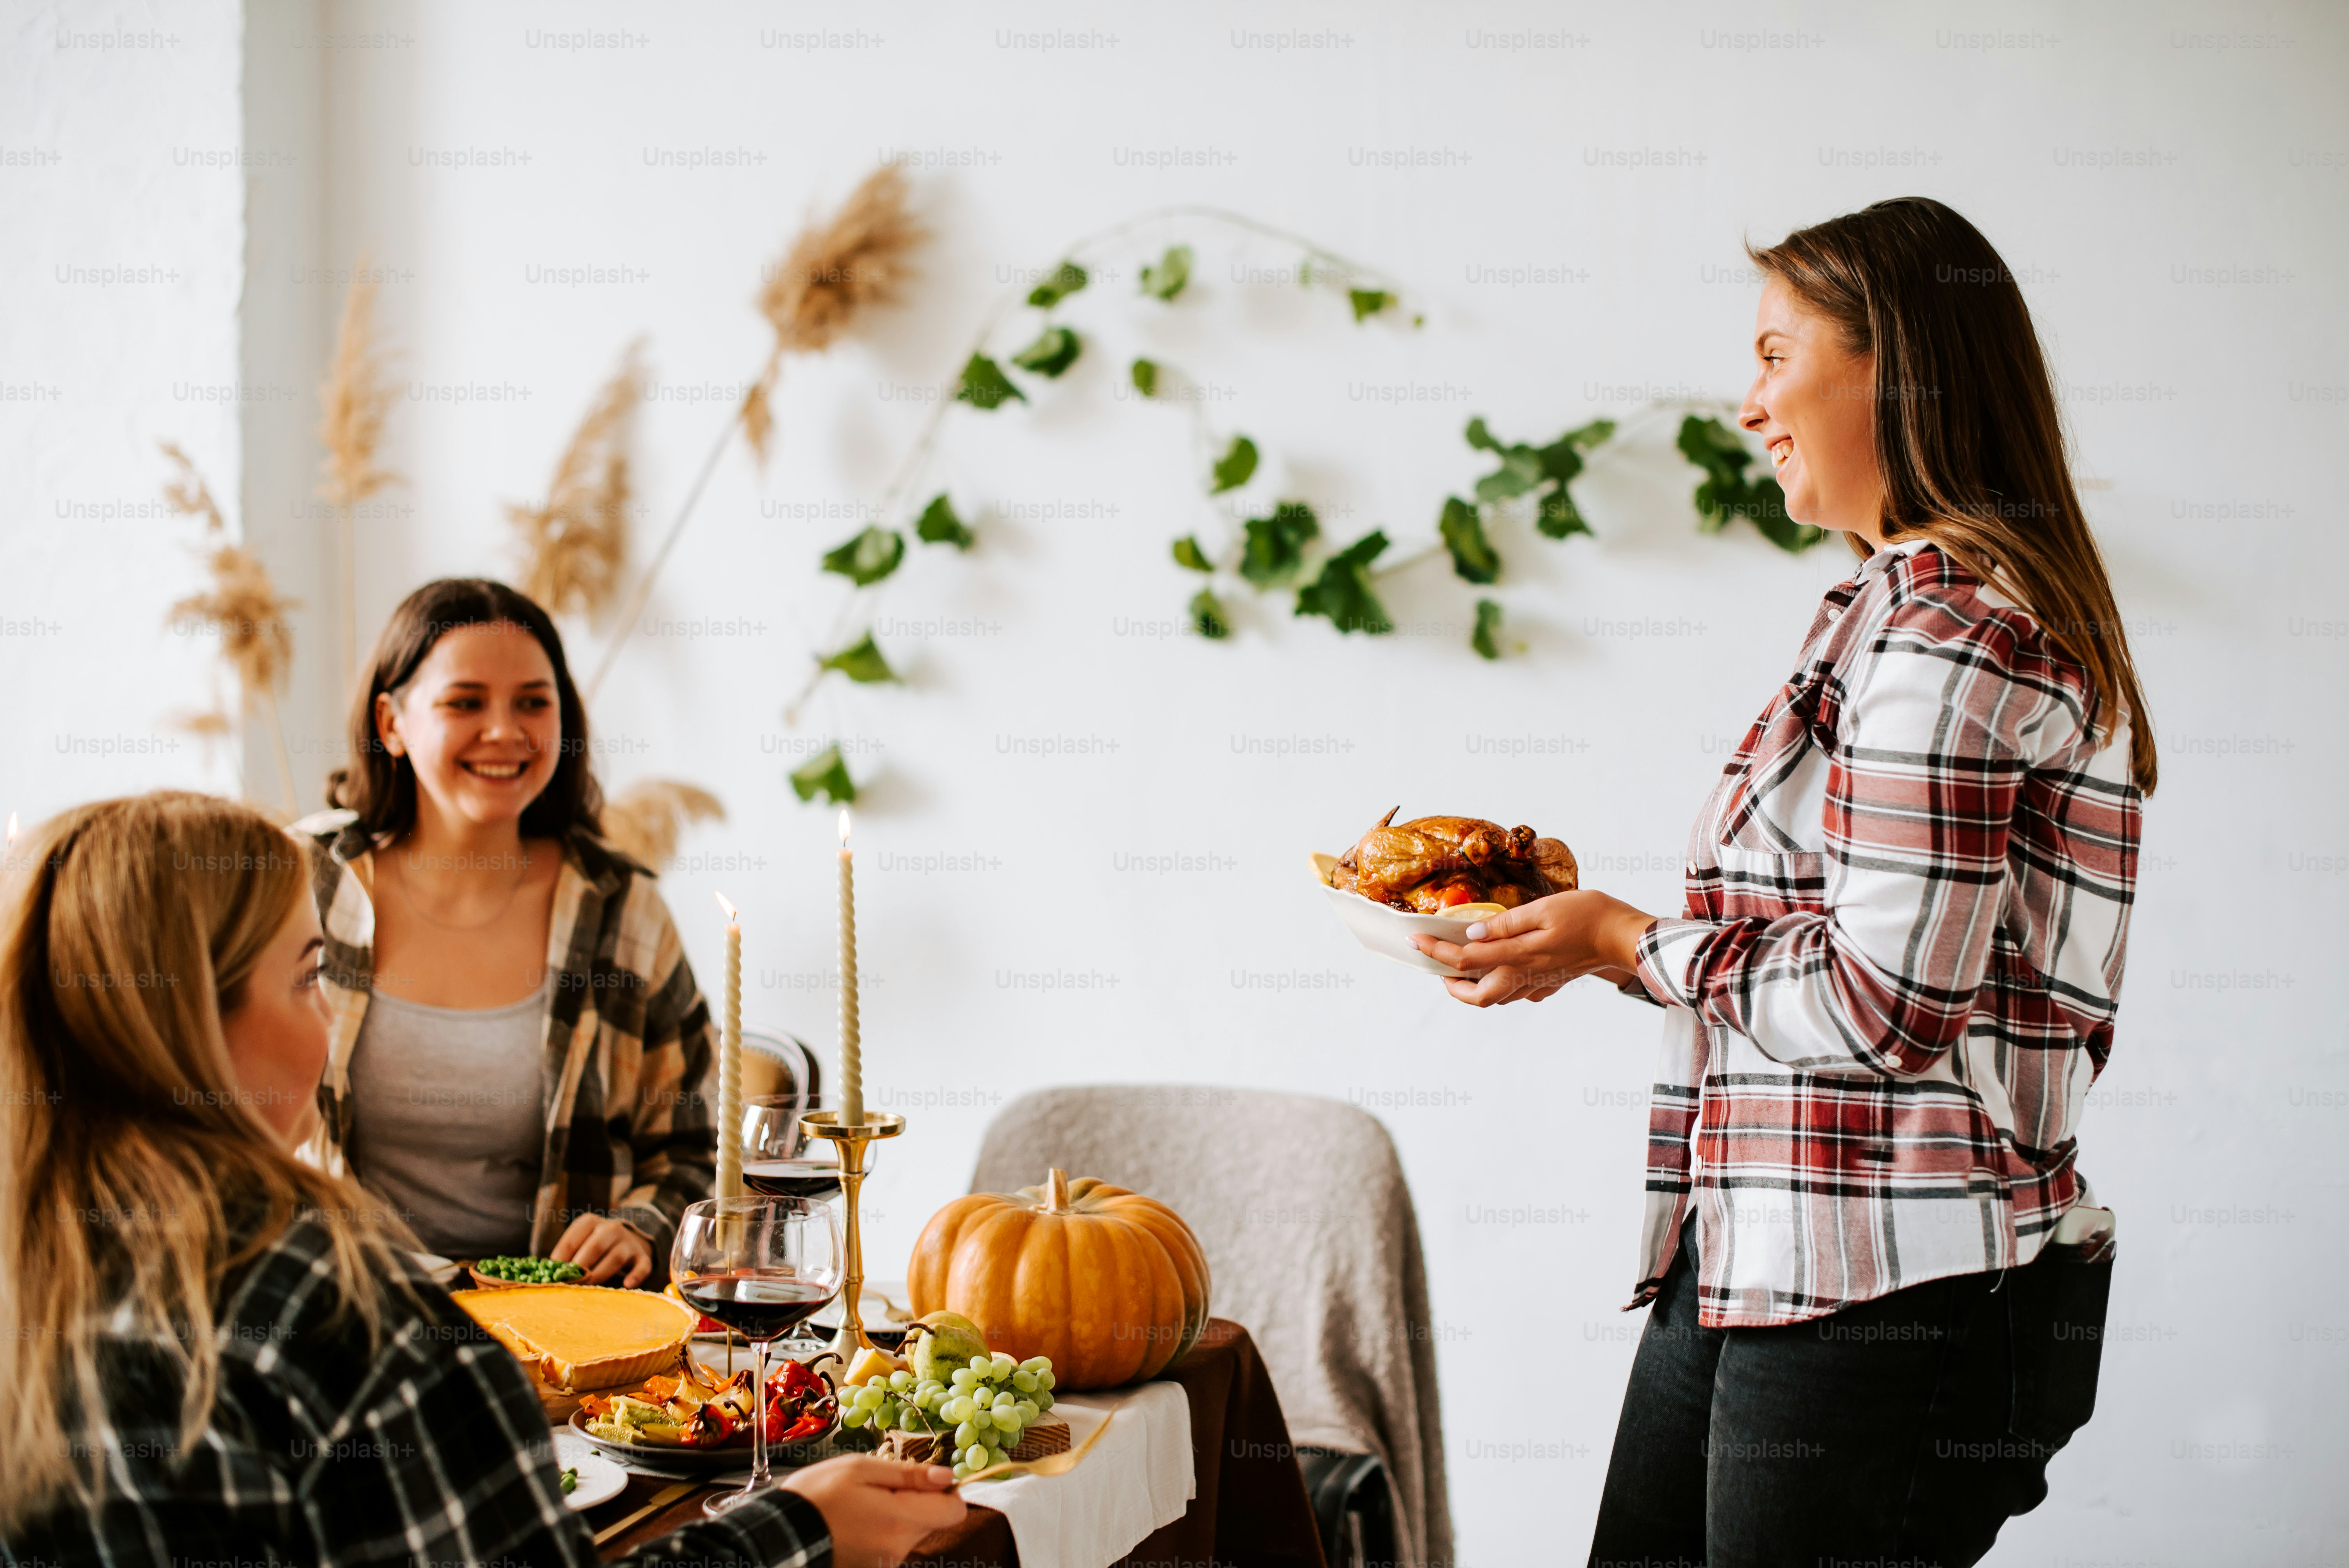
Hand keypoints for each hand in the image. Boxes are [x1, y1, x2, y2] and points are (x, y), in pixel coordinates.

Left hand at [549, 1213, 652, 1287]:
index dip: (561, 1260)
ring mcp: (628, 1242)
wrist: (628, 1238)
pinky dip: (636, 1276)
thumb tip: (548, 1272)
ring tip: (588, 1287)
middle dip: (581, 1267)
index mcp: (590, 1222)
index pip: (572, 1240)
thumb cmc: (593, 1246)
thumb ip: (567, 1254)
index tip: (553, 1276)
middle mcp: (611, 1228)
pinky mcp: (642, 1256)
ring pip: (615, 1257)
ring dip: (600, 1274)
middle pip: (595, 1247)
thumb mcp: (579, 1241)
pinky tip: (627, 1285)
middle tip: (570, 1284)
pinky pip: (642, 1266)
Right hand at [783, 1456, 966, 1567]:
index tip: (923, 1478)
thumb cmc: (816, 1496)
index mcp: (900, 1520)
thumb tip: (946, 1476)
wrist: (781, 1533)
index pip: (953, 1511)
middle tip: (880, 1486)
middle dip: (916, 1499)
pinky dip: (882, 1528)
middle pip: (932, 1520)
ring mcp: (885, 1562)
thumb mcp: (860, 1469)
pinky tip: (856, 1519)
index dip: (946, 1490)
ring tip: (862, 1503)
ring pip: (911, 1530)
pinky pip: (892, 1543)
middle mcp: (898, 1548)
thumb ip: (908, 1474)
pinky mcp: (873, 1567)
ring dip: (897, 1513)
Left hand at [1411, 889, 1655, 1007]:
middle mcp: (1525, 976)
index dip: (1436, 951)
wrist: (1625, 937)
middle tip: (1438, 966)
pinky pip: (1518, 992)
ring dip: (1474, 987)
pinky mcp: (1551, 982)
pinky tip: (1502, 966)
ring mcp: (1539, 983)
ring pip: (1497, 998)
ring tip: (1463, 966)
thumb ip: (1506, 924)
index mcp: (1518, 956)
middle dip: (1452, 986)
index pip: (1465, 959)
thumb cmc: (1588, 915)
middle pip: (1478, 996)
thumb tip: (1472, 933)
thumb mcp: (1544, 909)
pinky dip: (1501, 984)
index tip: (1416, 941)